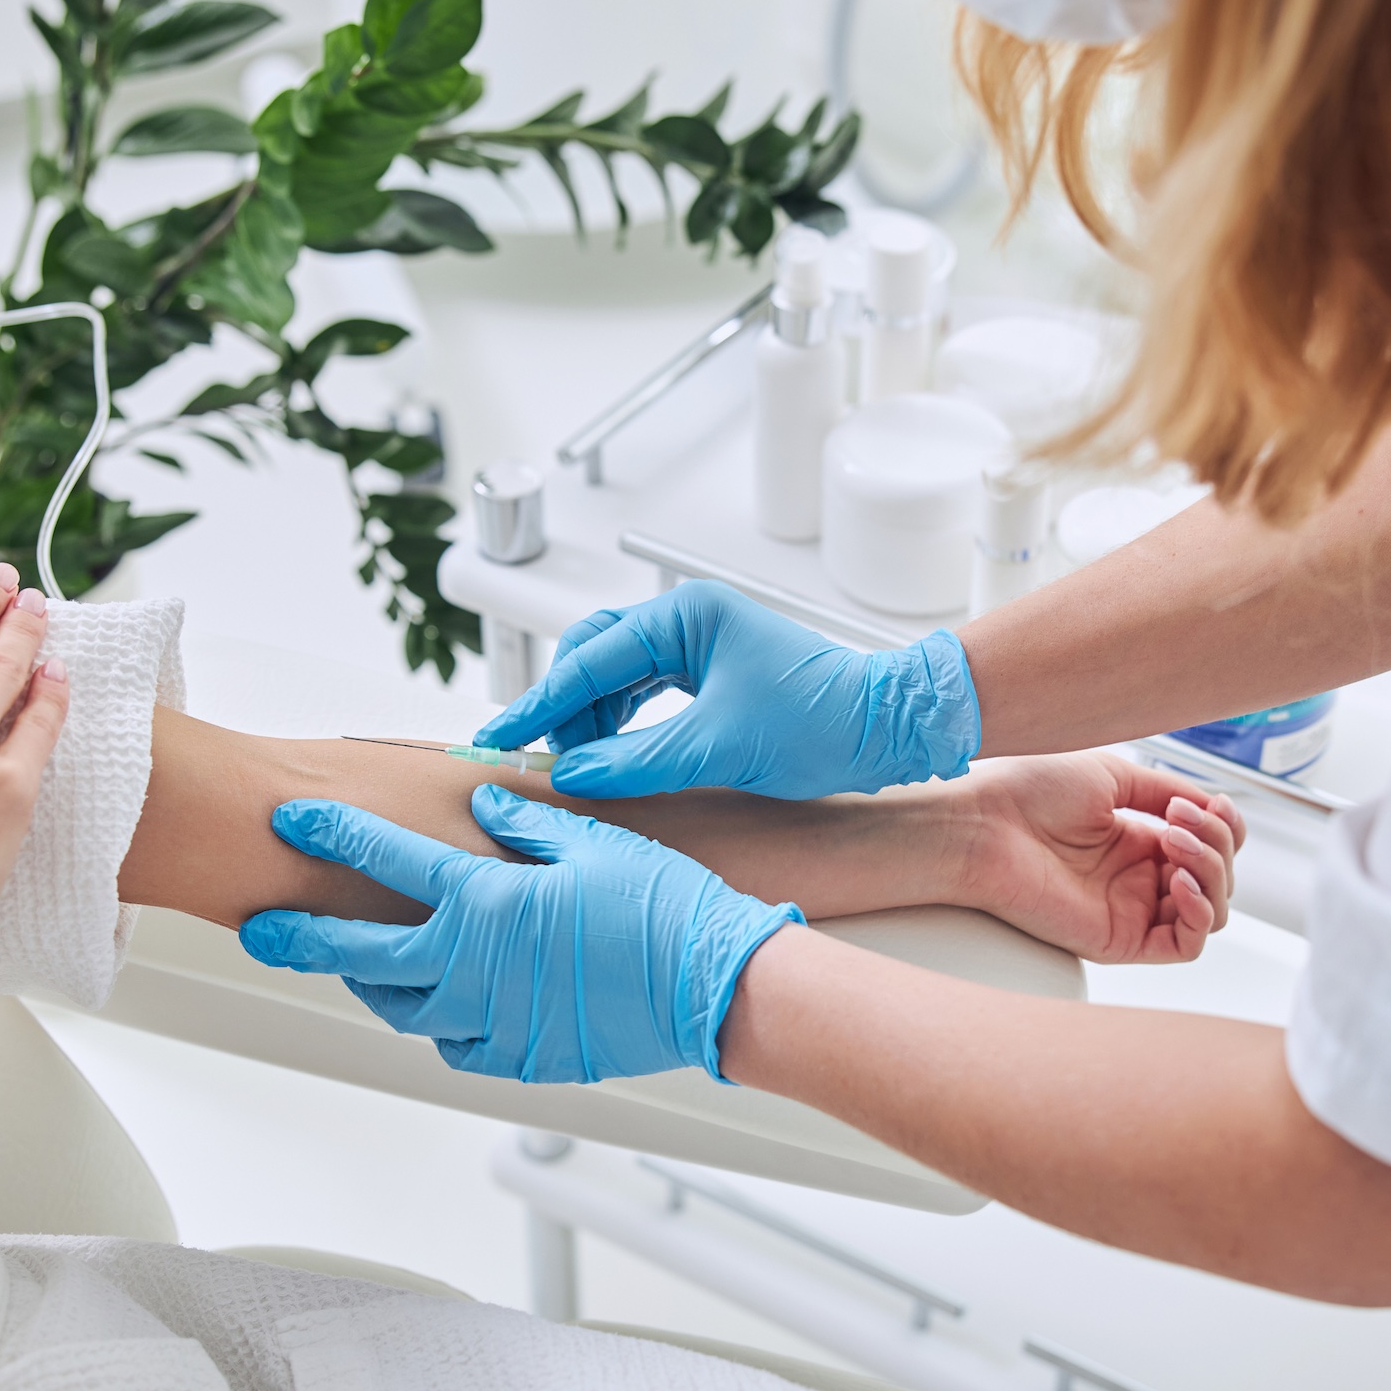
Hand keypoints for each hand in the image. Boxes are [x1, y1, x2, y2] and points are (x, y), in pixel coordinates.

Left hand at [239, 787, 802, 1082]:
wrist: (714, 990)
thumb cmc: (666, 911)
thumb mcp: (596, 843)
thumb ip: (529, 823)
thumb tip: (485, 807)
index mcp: (485, 903)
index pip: (383, 860)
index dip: (330, 835)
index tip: (291, 820)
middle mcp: (474, 966)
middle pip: (358, 955)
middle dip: (300, 939)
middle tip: (261, 931)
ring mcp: (495, 1020)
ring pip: (402, 1007)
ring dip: (370, 983)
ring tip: (352, 967)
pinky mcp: (524, 1058)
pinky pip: (457, 1045)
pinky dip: (438, 1024)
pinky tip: (439, 1008)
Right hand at [473, 582, 980, 799]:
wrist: (889, 729)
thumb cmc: (823, 723)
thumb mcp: (721, 746)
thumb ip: (638, 760)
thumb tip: (574, 774)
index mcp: (686, 616)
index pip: (590, 658)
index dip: (541, 702)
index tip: (501, 736)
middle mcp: (688, 620)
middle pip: (594, 655)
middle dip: (562, 706)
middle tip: (535, 755)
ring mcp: (700, 645)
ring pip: (616, 676)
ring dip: (590, 718)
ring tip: (574, 764)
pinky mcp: (712, 675)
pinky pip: (644, 693)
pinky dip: (619, 723)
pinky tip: (608, 756)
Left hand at [955, 754, 1242, 964]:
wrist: (984, 823)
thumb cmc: (1028, 792)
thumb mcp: (1114, 776)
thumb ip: (1170, 791)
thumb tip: (1214, 806)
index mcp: (1136, 840)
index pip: (1210, 847)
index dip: (1225, 827)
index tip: (1209, 804)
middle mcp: (1137, 878)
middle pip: (1218, 877)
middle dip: (1216, 844)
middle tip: (1179, 821)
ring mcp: (1131, 910)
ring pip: (1211, 910)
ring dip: (1211, 872)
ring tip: (1173, 842)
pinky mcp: (1120, 940)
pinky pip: (1184, 945)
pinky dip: (1200, 915)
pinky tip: (1180, 882)